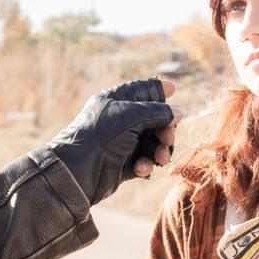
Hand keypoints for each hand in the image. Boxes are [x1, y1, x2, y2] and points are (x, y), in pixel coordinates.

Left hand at [51, 77, 177, 201]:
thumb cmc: (102, 135)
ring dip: (159, 150)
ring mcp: (122, 143)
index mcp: (116, 101)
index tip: (174, 89)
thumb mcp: (133, 115)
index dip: (158, 90)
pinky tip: (140, 168)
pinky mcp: (123, 164)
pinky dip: (145, 164)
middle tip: (167, 139)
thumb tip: (178, 113)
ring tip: (161, 158)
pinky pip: (143, 161)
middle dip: (165, 129)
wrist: (79, 169)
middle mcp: (120, 120)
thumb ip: (158, 112)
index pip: (142, 91)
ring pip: (152, 144)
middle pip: (154, 120)